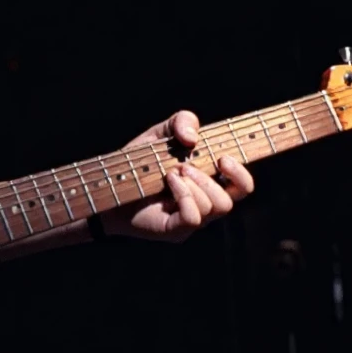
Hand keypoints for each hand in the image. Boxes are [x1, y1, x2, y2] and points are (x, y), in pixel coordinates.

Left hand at [100, 110, 254, 241]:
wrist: (109, 184)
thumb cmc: (138, 162)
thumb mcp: (160, 133)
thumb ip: (181, 122)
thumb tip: (193, 138)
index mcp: (208, 183)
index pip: (242, 185)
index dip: (242, 173)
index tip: (224, 157)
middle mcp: (204, 203)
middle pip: (235, 198)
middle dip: (217, 176)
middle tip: (188, 165)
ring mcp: (191, 220)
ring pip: (217, 207)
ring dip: (197, 184)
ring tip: (172, 172)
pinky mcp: (176, 230)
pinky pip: (194, 218)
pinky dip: (185, 196)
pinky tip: (168, 183)